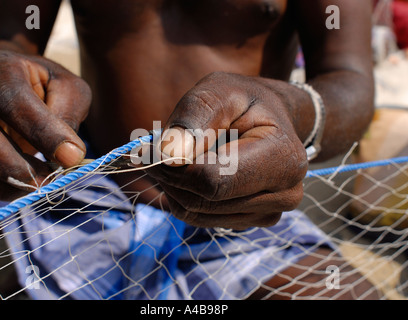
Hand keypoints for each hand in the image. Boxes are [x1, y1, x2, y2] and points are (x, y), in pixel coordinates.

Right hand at [0, 50, 90, 202]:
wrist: (14, 87)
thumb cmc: (47, 88)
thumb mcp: (68, 89)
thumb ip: (69, 114)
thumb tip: (68, 155)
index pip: (14, 101)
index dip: (43, 133)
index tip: (71, 157)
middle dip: (13, 165)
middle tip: (47, 181)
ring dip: (1, 185)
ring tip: (36, 189)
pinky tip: (17, 190)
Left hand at [146, 72, 307, 229]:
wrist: (272, 120)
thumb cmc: (245, 102)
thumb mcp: (219, 91)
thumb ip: (194, 117)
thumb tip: (167, 155)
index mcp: (283, 158)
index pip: (213, 181)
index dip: (173, 168)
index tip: (149, 148)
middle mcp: (283, 194)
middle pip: (201, 201)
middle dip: (169, 176)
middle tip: (154, 150)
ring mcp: (269, 213)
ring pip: (196, 213)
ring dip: (174, 186)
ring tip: (178, 156)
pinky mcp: (251, 220)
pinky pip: (200, 218)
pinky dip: (184, 196)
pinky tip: (191, 172)